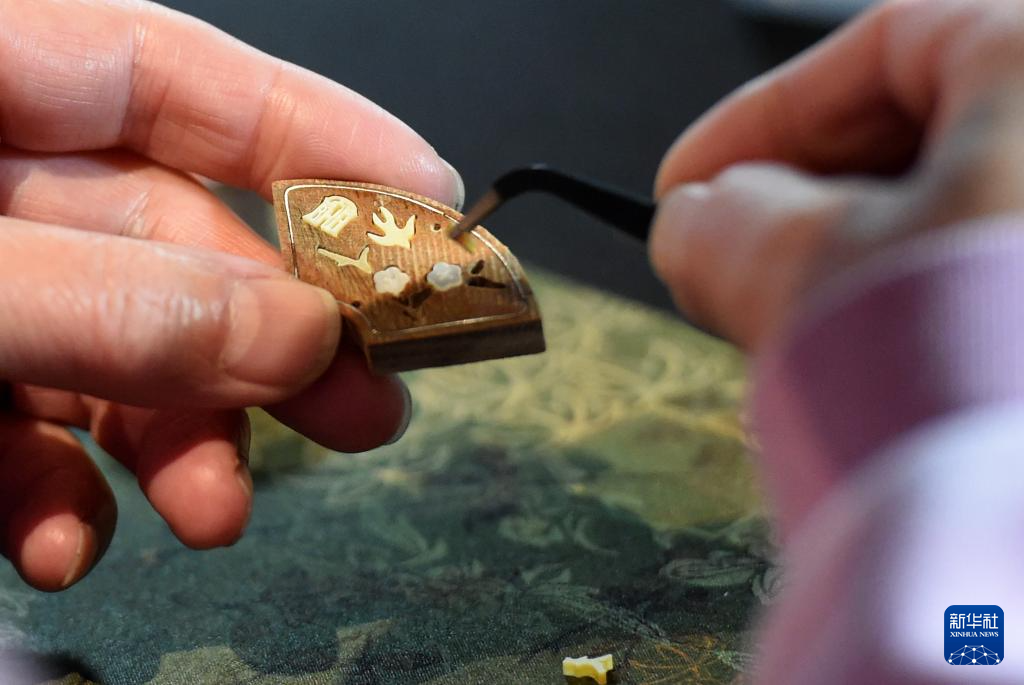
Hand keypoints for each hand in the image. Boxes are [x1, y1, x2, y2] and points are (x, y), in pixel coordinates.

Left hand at [0, 0, 462, 590]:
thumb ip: (110, 300)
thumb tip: (295, 334)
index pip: (175, 77)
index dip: (313, 132)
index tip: (429, 200)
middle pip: (169, 241)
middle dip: (267, 337)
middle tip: (363, 402)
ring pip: (112, 351)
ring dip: (174, 441)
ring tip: (217, 510)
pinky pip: (20, 430)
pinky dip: (57, 495)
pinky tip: (69, 543)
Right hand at [650, 0, 1023, 348]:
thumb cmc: (982, 377)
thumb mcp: (810, 272)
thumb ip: (725, 224)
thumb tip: (691, 224)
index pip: (883, 47)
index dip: (756, 118)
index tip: (687, 183)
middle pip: (927, 137)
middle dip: (805, 200)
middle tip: (730, 265)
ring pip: (962, 217)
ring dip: (858, 265)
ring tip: (793, 334)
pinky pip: (997, 281)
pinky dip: (925, 309)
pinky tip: (874, 364)